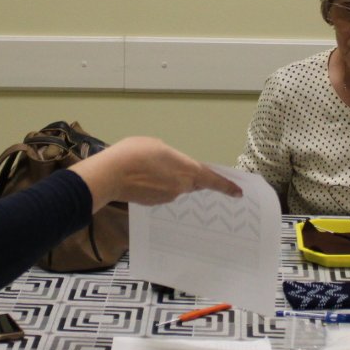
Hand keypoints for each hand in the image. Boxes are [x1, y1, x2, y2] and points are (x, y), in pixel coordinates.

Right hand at [69, 137, 242, 210]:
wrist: (110, 174)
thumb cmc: (135, 153)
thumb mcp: (158, 146)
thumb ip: (172, 157)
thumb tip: (171, 167)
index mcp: (187, 171)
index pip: (213, 180)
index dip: (227, 186)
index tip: (239, 193)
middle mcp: (181, 188)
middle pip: (193, 183)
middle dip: (189, 176)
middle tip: (175, 167)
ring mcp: (167, 198)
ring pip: (176, 188)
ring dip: (170, 179)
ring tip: (150, 167)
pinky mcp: (153, 203)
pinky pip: (162, 193)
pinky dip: (158, 186)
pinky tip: (143, 177)